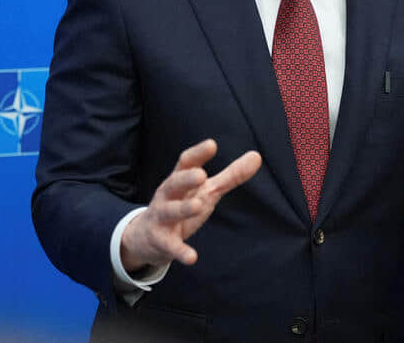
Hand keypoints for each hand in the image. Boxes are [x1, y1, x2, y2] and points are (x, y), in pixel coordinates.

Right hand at [120, 139, 261, 272]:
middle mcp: (167, 195)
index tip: (211, 144)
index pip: (185, 162)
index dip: (197, 154)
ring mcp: (161, 217)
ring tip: (198, 206)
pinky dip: (180, 251)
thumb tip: (256, 156)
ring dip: (182, 209)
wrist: (147, 237)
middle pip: (173, 184)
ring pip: (169, 211)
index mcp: (179, 180)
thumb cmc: (182, 206)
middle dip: (185, 179)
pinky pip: (170, 245)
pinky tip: (192, 257)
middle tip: (201, 175)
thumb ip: (231, 175)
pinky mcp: (161, 241)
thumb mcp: (206, 190)